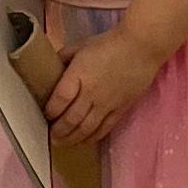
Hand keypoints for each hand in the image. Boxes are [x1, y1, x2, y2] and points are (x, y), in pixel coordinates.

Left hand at [41, 25, 164, 146]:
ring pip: (87, 128)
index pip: (60, 99)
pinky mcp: (121, 109)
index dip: (50, 111)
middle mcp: (92, 92)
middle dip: (58, 131)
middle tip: (51, 136)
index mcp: (79, 74)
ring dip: (73, 138)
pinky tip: (84, 140)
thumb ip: (63, 59)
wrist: (141, 47)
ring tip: (63, 143)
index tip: (45, 115)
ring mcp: (107, 103)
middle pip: (71, 118)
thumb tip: (50, 70)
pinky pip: (105, 128)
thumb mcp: (80, 46)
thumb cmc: (109, 44)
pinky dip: (93, 137)